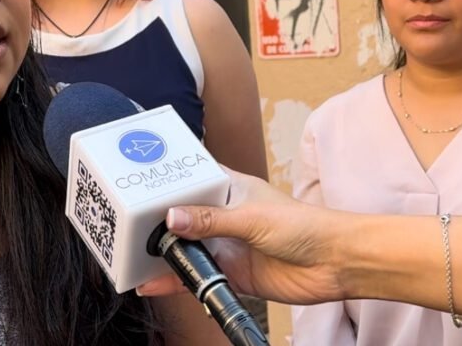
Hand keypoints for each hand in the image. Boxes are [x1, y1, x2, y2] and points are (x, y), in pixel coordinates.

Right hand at [137, 169, 347, 304]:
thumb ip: (210, 220)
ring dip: (164, 252)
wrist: (335, 264)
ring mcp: (226, 244)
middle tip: (127, 226)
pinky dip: (176, 279)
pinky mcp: (231, 272)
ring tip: (133, 256)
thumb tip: (173, 218)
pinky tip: (155, 283)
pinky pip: (196, 275)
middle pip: (182, 216)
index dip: (166, 181)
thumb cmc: (305, 226)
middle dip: (158, 221)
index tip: (137, 184)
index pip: (190, 178)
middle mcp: (224, 215)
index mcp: (229, 187)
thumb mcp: (251, 217)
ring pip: (186, 247)